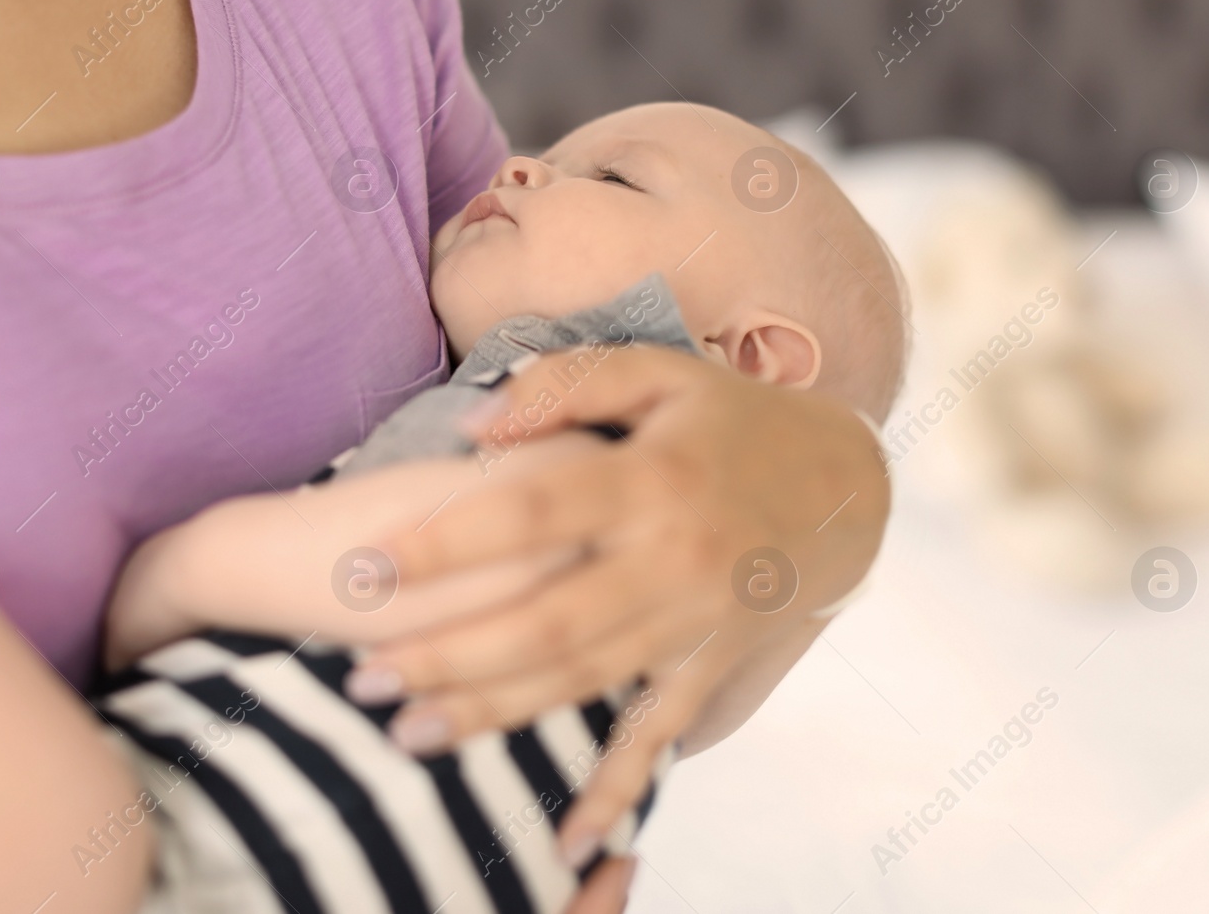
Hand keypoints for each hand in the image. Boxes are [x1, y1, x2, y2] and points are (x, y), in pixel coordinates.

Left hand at [350, 345, 889, 866]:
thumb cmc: (732, 421)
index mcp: (651, 479)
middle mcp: (674, 558)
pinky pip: (659, 735)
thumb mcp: (662, 373)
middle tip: (363, 678)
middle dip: (449, 654)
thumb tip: (476, 427)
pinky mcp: (716, 667)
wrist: (847, 488)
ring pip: (584, 681)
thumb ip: (568, 385)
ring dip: (495, 714)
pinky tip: (566, 835)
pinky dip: (616, 789)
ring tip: (408, 734)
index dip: (445, 542)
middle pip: (548, 619)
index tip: (360, 567)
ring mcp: (698, 622)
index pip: (531, 511)